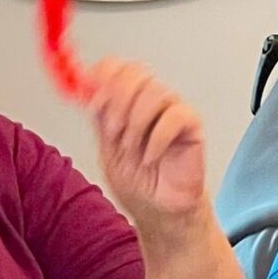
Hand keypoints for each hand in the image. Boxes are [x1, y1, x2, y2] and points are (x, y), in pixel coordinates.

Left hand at [85, 59, 206, 229]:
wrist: (159, 211)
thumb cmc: (138, 183)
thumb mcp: (106, 148)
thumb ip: (99, 116)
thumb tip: (85, 86)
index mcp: (127, 101)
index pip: (117, 67)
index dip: (103, 76)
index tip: (92, 98)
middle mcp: (150, 100)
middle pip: (135, 73)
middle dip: (117, 101)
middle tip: (112, 131)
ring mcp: (171, 110)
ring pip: (153, 93)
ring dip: (135, 125)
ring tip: (132, 151)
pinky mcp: (191, 125)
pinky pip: (174, 116)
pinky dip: (156, 139)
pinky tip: (151, 158)